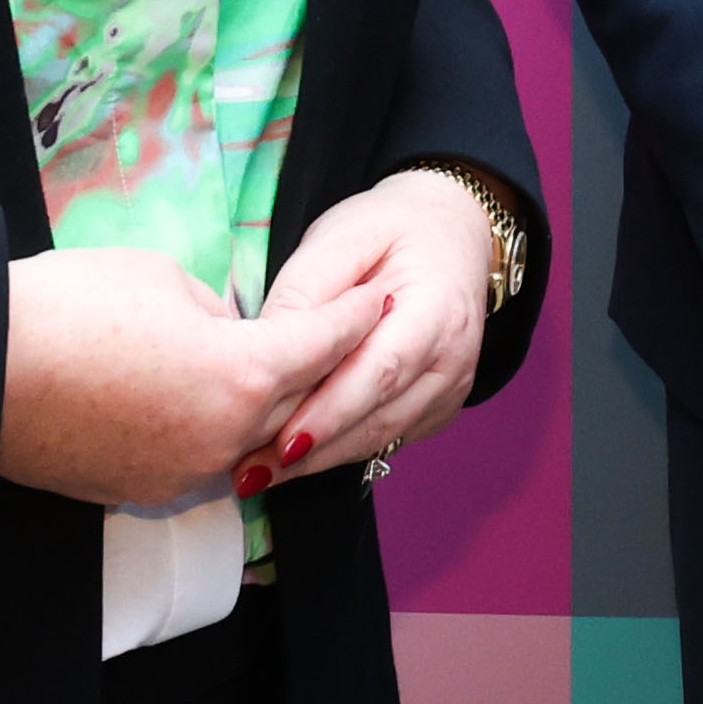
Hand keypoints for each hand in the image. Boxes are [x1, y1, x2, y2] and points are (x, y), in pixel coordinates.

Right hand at [0, 243, 369, 509]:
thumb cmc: (67, 307)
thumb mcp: (162, 278)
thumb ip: (216, 310)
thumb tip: (227, 330)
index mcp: (243, 375)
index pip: (323, 342)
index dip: (352, 316)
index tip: (377, 300)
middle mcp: (226, 438)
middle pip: (297, 401)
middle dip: (320, 367)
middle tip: (340, 337)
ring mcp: (184, 473)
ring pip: (251, 440)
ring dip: (266, 410)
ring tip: (276, 375)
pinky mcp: (142, 492)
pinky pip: (202, 461)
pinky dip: (214, 435)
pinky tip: (206, 407)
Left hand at [240, 168, 507, 486]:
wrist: (451, 232)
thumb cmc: (391, 229)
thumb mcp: (343, 236)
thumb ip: (307, 290)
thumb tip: (268, 349)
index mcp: (437, 308)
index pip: (383, 369)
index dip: (331, 411)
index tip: (281, 441)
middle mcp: (453, 358)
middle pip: (379, 417)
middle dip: (313, 450)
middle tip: (249, 471)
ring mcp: (451, 390)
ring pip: (379, 438)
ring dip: (319, 461)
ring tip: (257, 474)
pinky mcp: (437, 408)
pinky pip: (384, 439)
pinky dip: (338, 451)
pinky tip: (294, 459)